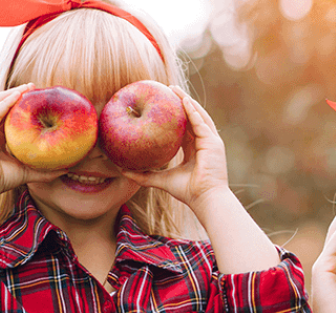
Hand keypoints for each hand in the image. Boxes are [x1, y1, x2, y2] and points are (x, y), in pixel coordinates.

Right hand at [0, 83, 62, 203]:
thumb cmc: (2, 180)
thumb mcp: (28, 171)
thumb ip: (45, 170)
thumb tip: (67, 168)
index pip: (5, 115)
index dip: (19, 105)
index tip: (35, 99)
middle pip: (0, 105)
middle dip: (16, 94)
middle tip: (33, 88)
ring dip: (11, 93)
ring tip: (27, 87)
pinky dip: (5, 102)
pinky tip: (18, 95)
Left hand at [122, 89, 229, 208]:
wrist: (205, 199)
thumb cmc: (187, 192)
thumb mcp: (161, 180)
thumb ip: (144, 175)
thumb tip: (122, 170)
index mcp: (195, 150)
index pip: (185, 129)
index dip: (174, 117)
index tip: (161, 106)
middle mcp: (204, 143)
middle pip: (192, 117)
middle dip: (180, 103)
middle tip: (166, 90)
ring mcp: (211, 142)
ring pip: (198, 116)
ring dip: (186, 101)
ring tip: (174, 90)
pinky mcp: (213, 143)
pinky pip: (201, 122)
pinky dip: (193, 111)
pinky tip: (183, 100)